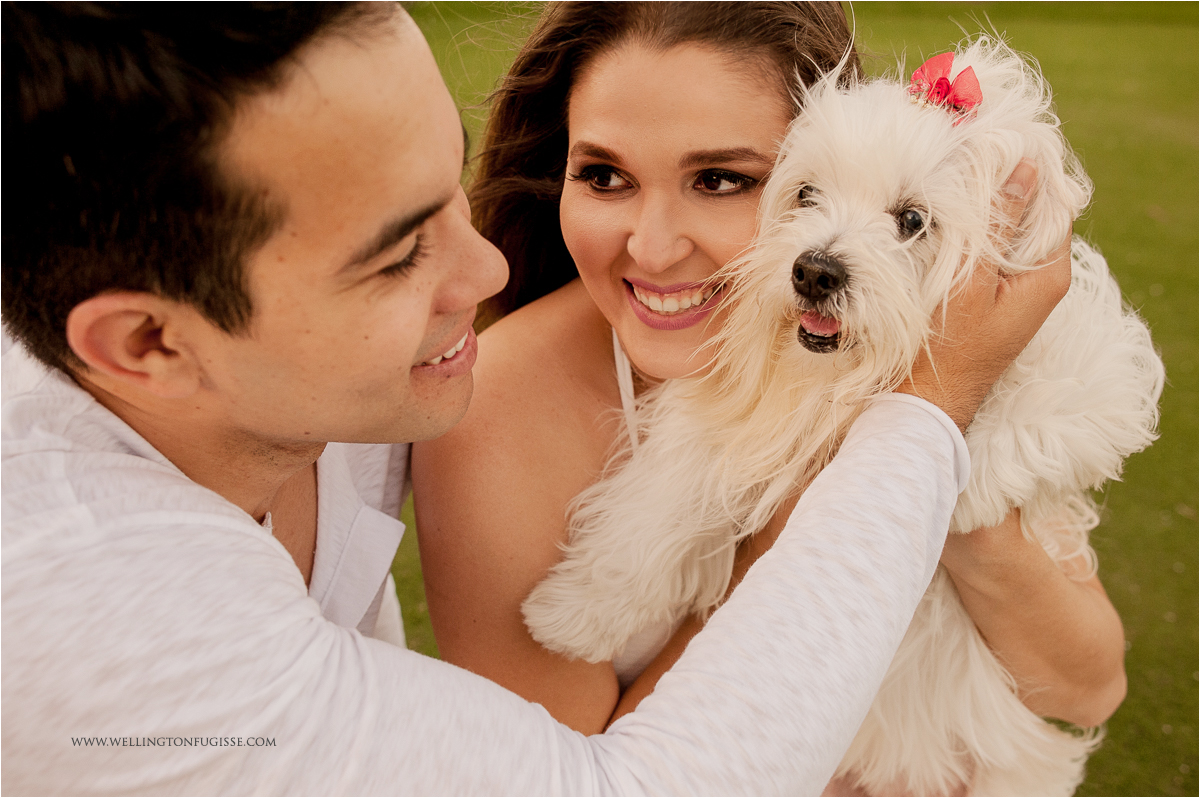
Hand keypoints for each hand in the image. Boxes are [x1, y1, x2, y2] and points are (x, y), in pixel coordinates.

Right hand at [899, 160, 1071, 430]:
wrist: (922, 403)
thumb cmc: (946, 349)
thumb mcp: (971, 281)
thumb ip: (999, 225)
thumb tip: (1024, 168)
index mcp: (1048, 277)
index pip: (1055, 204)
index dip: (1030, 172)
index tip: (996, 145)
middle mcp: (1039, 283)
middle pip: (1032, 216)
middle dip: (1004, 187)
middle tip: (967, 158)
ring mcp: (1015, 292)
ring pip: (1008, 233)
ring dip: (984, 209)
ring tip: (951, 181)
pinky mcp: (990, 299)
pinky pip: (990, 253)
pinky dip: (973, 233)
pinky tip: (944, 219)